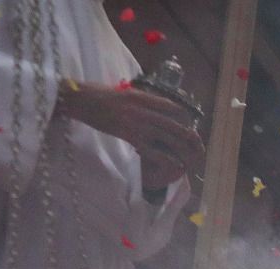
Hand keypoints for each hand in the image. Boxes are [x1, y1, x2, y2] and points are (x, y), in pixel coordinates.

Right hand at [55, 82, 204, 186]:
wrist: (81, 99)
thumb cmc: (99, 95)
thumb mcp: (125, 92)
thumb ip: (141, 99)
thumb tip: (154, 105)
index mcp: (143, 96)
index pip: (171, 106)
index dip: (183, 116)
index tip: (190, 124)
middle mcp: (143, 109)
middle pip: (173, 124)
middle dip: (188, 136)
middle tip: (197, 145)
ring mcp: (136, 123)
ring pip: (165, 137)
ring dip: (179, 149)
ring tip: (189, 157)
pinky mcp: (128, 135)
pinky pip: (151, 150)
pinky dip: (164, 158)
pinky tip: (172, 165)